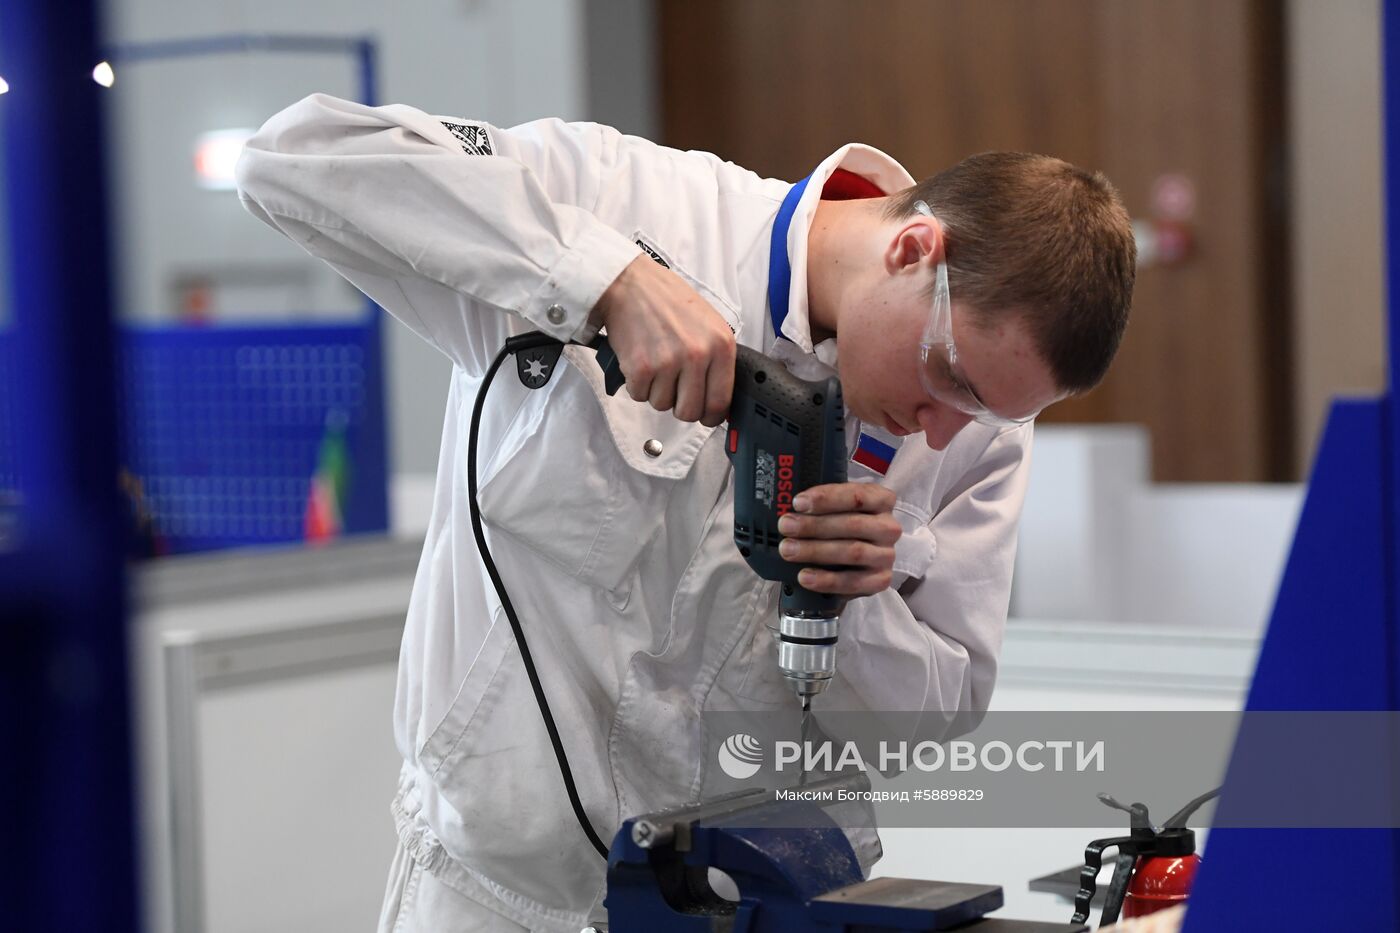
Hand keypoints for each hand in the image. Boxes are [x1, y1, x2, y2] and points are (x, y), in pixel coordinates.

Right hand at [591, 253, 735, 425]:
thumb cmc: (668, 301)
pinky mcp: (640, 368)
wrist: (630, 284)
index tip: (704, 415)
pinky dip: (637, 384)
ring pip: (662, 405)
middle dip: (680, 406)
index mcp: (721, 345)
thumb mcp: (709, 323)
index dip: (710, 415)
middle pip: (690, 412)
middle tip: (673, 389)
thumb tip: (720, 398)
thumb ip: (717, 359)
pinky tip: (640, 361)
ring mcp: (668, 362)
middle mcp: (697, 355)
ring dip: (656, 391)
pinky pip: (639, 396)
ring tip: (655, 363)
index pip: (720, 401)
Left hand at [775, 483, 901, 596]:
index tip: (798, 502)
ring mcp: (886, 555)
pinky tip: (804, 576)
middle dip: (815, 525)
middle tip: (786, 526)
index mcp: (881, 500)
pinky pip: (853, 582)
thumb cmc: (840, 525)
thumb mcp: (835, 508)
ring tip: (788, 550)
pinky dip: (826, 580)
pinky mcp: (880, 580)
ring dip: (816, 551)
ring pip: (853, 551)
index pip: (858, 495)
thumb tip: (786, 506)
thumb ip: (819, 505)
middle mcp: (888, 527)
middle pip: (853, 524)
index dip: (827, 498)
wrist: (855, 560)